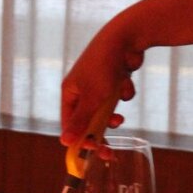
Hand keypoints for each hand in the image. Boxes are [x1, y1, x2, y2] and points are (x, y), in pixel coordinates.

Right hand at [60, 20, 143, 148]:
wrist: (127, 38)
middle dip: (100, 134)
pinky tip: (126, 81)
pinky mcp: (115, 80)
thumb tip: (64, 143)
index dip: (79, 141)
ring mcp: (99, 84)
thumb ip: (80, 122)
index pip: (69, 124)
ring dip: (113, 115)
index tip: (92, 154)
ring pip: (106, 111)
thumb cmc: (104, 67)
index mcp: (69, 93)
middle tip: (109, 153)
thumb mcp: (92, 99)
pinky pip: (119, 97)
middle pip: (88, 121)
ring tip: (119, 118)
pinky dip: (124, 93)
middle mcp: (81, 89)